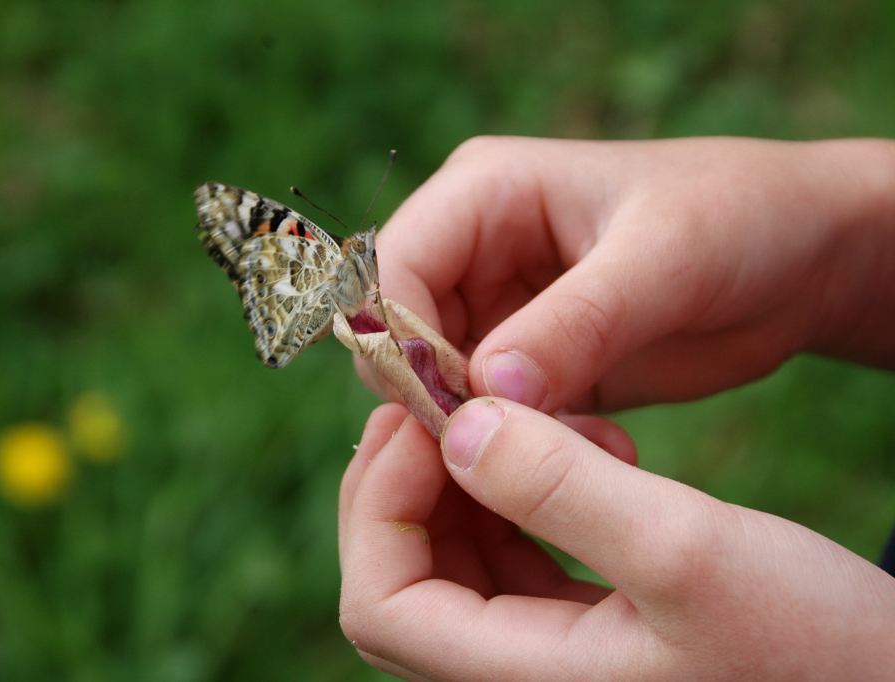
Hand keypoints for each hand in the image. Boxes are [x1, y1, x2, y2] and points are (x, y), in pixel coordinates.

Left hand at [339, 401, 894, 680]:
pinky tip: (584, 452)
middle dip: (415, 478)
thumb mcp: (688, 551)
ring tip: (545, 420)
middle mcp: (517, 681)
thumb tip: (455, 428)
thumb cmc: (817, 648)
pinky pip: (511, 558)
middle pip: (403, 576)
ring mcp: (547, 661)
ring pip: (455, 561)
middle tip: (458, 395)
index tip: (428, 411)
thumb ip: (561, 489)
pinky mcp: (582, 632)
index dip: (380, 500)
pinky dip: (521, 497)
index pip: (381, 601)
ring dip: (473, 479)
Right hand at [368, 136, 894, 411]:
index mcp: (481, 194)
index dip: (404, 344)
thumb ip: (574, 324)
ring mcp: (499, 310)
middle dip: (445, 400)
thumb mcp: (663, 262)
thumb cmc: (738, 220)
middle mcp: (474, 251)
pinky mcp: (531, 363)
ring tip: (587, 447)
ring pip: (442, 388)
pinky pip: (495, 416)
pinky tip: (605, 447)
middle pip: (402, 339)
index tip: (456, 414)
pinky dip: (531, 445)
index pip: (392, 270)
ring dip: (495, 430)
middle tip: (522, 448)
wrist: (803, 257)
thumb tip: (487, 393)